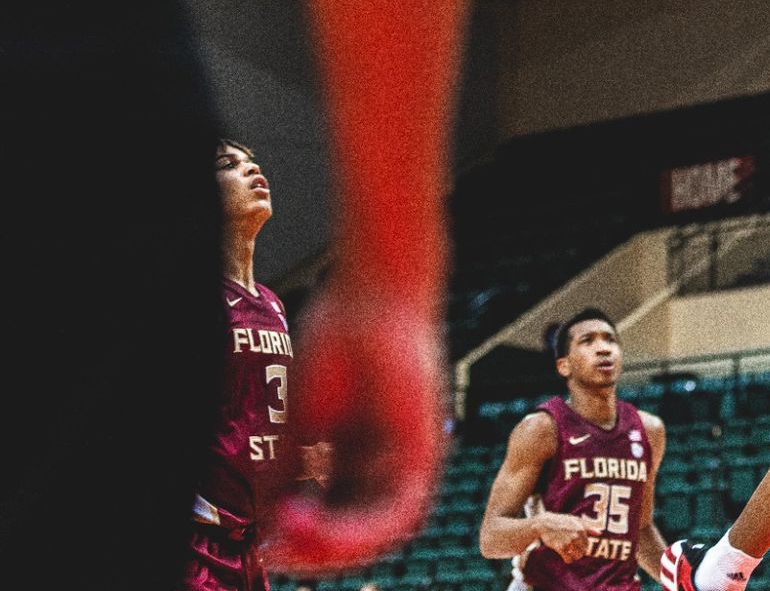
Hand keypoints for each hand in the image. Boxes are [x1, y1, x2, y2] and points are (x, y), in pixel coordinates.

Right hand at [260, 290, 445, 572]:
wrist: (372, 298)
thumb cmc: (339, 342)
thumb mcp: (300, 421)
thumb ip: (287, 472)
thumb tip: (263, 526)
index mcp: (360, 456)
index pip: (334, 519)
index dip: (299, 540)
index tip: (263, 546)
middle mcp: (388, 464)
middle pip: (356, 534)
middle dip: (311, 552)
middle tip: (271, 552)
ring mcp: (409, 460)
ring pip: (378, 534)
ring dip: (329, 547)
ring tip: (286, 538)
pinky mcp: (425, 453)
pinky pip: (397, 513)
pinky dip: (354, 530)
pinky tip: (309, 523)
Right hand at [534, 511, 603, 562]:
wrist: (545, 523)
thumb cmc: (561, 521)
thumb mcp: (575, 520)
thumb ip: (588, 526)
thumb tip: (599, 533)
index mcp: (581, 528)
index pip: (587, 544)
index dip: (582, 546)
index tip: (576, 545)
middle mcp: (576, 535)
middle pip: (583, 551)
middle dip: (578, 553)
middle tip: (572, 550)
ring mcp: (568, 541)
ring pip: (577, 556)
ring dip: (573, 557)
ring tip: (569, 553)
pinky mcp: (560, 547)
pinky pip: (568, 559)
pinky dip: (567, 559)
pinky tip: (564, 556)